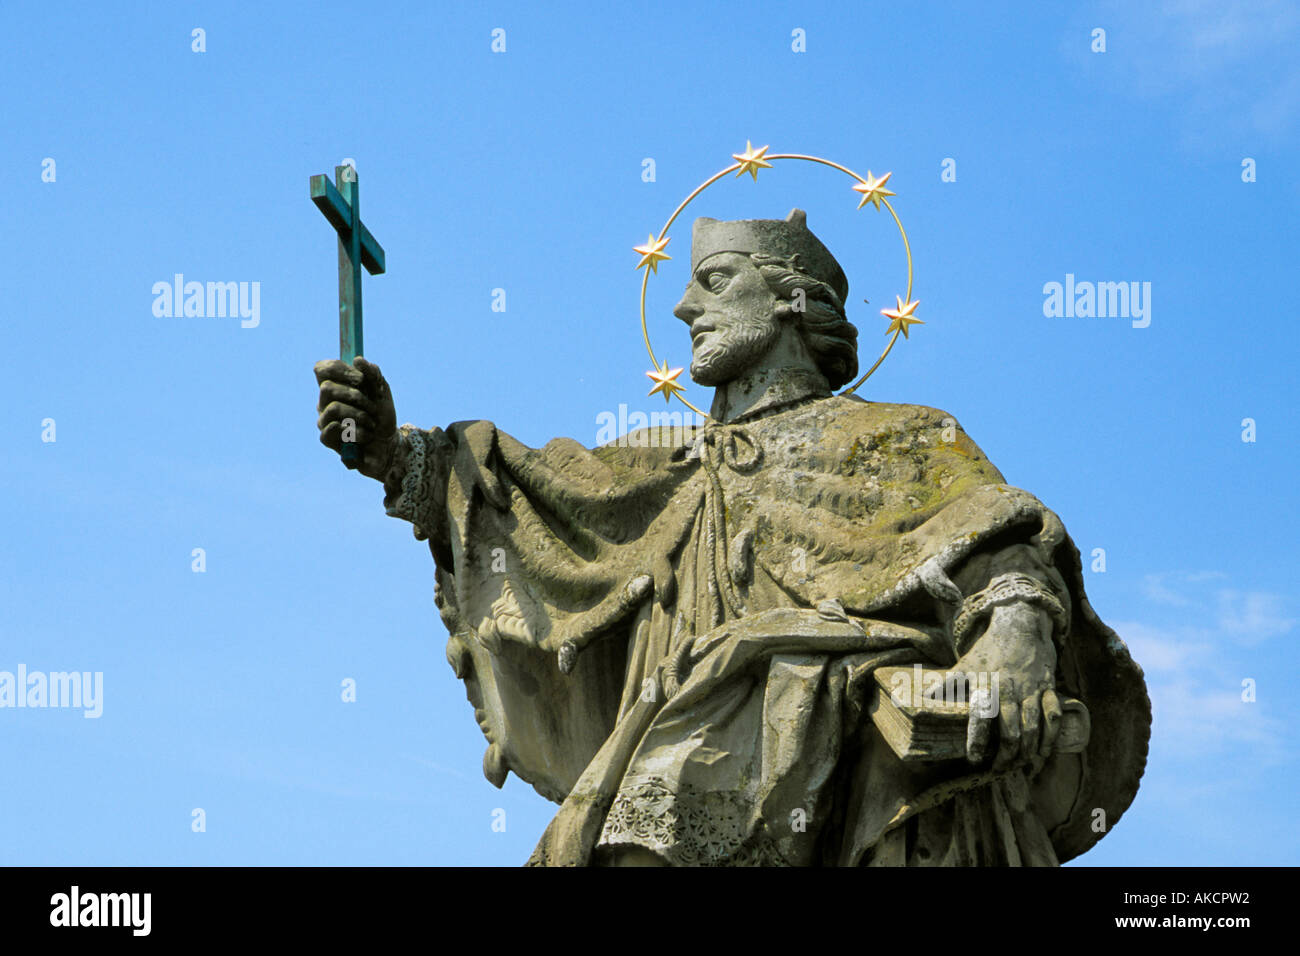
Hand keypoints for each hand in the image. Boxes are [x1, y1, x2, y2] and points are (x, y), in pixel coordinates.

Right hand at [315, 356, 397, 479]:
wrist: (389, 444)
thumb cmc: (382, 415)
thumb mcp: (382, 390)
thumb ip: (373, 373)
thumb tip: (357, 360)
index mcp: (336, 386)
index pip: (322, 368)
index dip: (340, 369)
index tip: (361, 379)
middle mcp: (325, 401)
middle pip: (326, 387)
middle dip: (356, 396)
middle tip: (373, 408)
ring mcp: (324, 420)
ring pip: (333, 408)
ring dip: (359, 416)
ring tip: (372, 424)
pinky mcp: (328, 439)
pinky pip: (330, 429)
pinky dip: (355, 432)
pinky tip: (365, 436)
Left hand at [958, 601, 1059, 769]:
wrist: (1019, 627)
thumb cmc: (988, 651)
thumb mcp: (963, 666)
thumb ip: (944, 685)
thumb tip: (918, 698)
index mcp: (985, 685)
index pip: (981, 716)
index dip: (978, 739)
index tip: (974, 759)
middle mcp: (1009, 690)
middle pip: (1011, 730)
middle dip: (1006, 756)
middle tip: (998, 771)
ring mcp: (1031, 691)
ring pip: (1033, 728)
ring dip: (1027, 752)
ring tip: (1019, 767)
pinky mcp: (1047, 689)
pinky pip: (1053, 717)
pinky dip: (1050, 738)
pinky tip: (1042, 753)